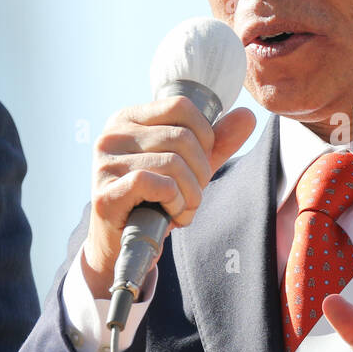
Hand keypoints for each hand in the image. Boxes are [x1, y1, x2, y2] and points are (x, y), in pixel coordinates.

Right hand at [82, 97, 255, 297]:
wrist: (122, 245)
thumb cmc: (155, 199)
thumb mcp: (190, 166)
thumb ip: (217, 142)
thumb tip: (247, 116)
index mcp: (129, 119)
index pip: (181, 106)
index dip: (205, 136)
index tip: (201, 163)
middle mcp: (112, 136)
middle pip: (181, 137)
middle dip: (201, 172)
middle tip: (194, 195)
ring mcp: (105, 164)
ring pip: (173, 163)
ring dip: (191, 194)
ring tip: (184, 209)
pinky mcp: (105, 194)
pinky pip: (158, 185)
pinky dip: (175, 203)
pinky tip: (171, 216)